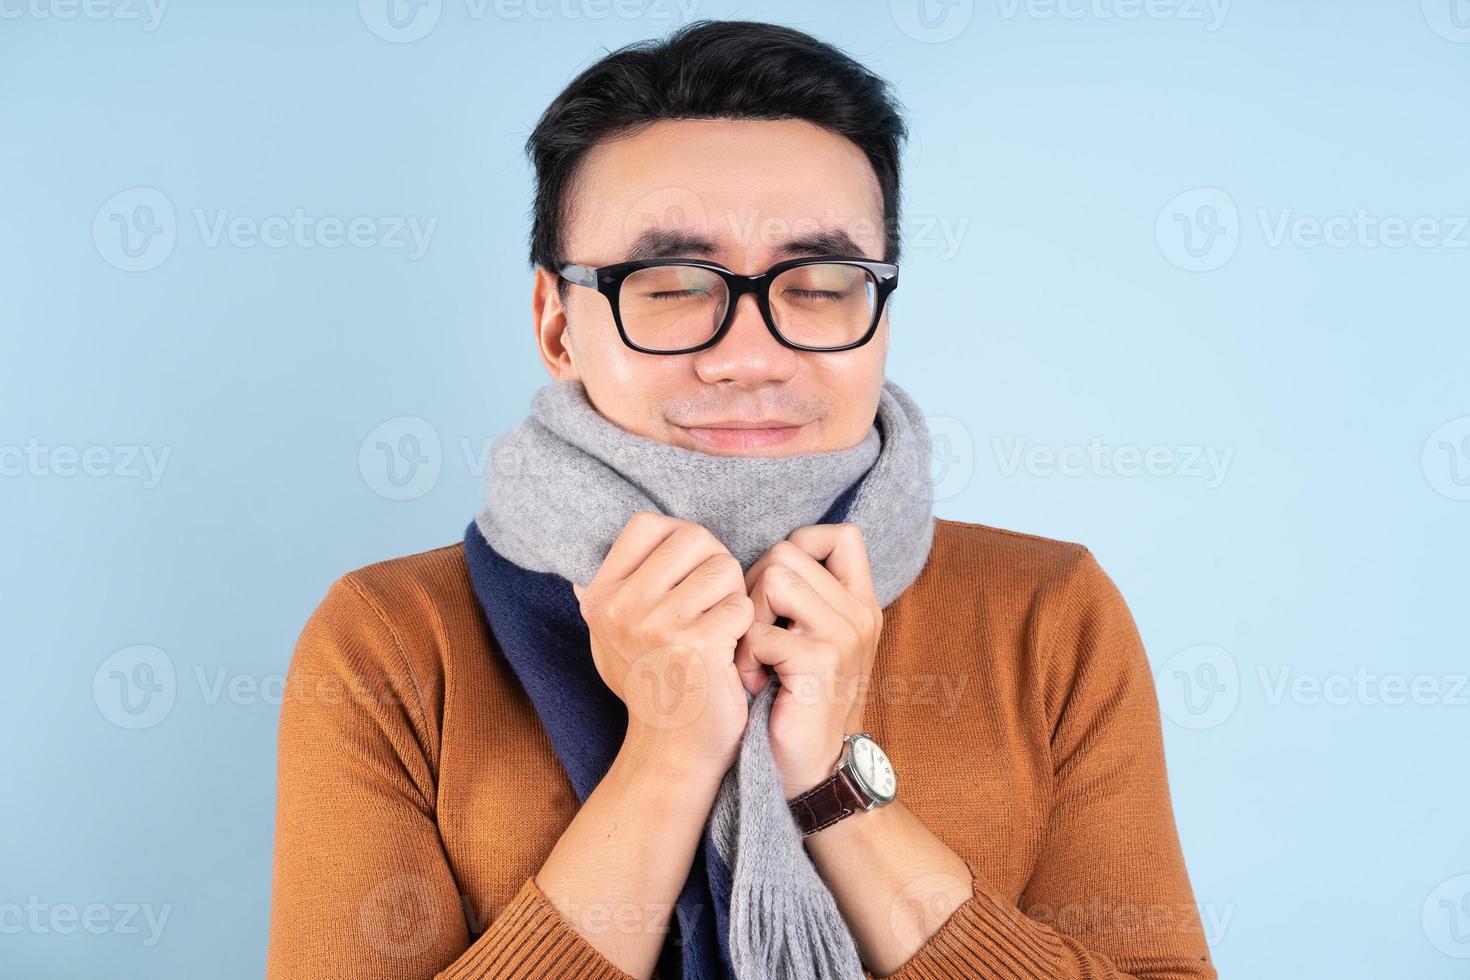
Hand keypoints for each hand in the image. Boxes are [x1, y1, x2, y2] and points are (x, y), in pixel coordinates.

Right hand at [572, 512, 754, 778]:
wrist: (672, 750)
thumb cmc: (652, 686)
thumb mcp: (611, 641)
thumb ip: (609, 598)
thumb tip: (583, 574)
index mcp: (600, 596)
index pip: (648, 524)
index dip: (680, 538)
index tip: (690, 572)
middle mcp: (621, 607)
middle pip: (692, 537)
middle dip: (716, 563)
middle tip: (717, 600)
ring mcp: (657, 625)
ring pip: (723, 568)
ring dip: (734, 595)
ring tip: (724, 626)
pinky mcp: (696, 645)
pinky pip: (741, 605)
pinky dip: (746, 626)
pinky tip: (731, 651)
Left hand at [732, 523, 882, 798]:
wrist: (816, 768)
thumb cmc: (799, 700)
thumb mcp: (814, 640)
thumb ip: (805, 597)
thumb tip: (766, 554)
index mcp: (861, 603)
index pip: (841, 534)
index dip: (799, 544)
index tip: (777, 590)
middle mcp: (861, 613)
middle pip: (788, 551)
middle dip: (754, 587)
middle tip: (755, 632)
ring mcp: (845, 635)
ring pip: (774, 579)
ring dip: (749, 618)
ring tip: (755, 656)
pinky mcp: (822, 661)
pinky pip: (761, 631)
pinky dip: (745, 658)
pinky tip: (754, 683)